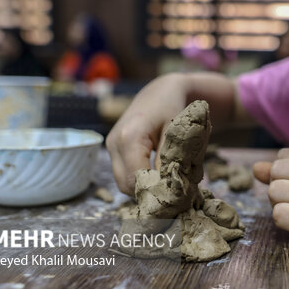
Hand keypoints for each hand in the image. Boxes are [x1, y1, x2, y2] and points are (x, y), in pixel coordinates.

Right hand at [106, 74, 185, 194]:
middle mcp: (115, 143)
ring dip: (142, 187)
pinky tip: (156, 177)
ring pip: (123, 182)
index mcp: (130, 137)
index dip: (154, 191)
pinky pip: (123, 173)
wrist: (161, 91)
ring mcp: (111, 146)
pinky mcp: (113, 148)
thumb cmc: (173, 108)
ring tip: (165, 185)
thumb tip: (170, 189)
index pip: (136, 179)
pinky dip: (138, 179)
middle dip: (148, 193)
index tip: (175, 197)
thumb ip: (170, 161)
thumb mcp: (176, 134)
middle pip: (126, 184)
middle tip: (171, 195)